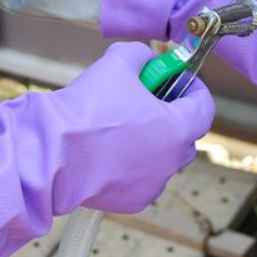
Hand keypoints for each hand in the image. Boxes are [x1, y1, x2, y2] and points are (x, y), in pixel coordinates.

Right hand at [41, 41, 214, 213]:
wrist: (51, 155)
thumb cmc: (87, 111)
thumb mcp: (117, 63)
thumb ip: (139, 55)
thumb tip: (145, 59)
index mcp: (177, 129)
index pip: (204, 107)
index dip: (193, 88)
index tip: (177, 79)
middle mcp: (171, 161)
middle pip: (184, 134)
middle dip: (169, 114)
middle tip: (145, 99)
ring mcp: (153, 184)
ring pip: (161, 157)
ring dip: (149, 141)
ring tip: (120, 126)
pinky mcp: (132, 201)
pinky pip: (141, 178)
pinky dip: (131, 164)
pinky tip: (107, 151)